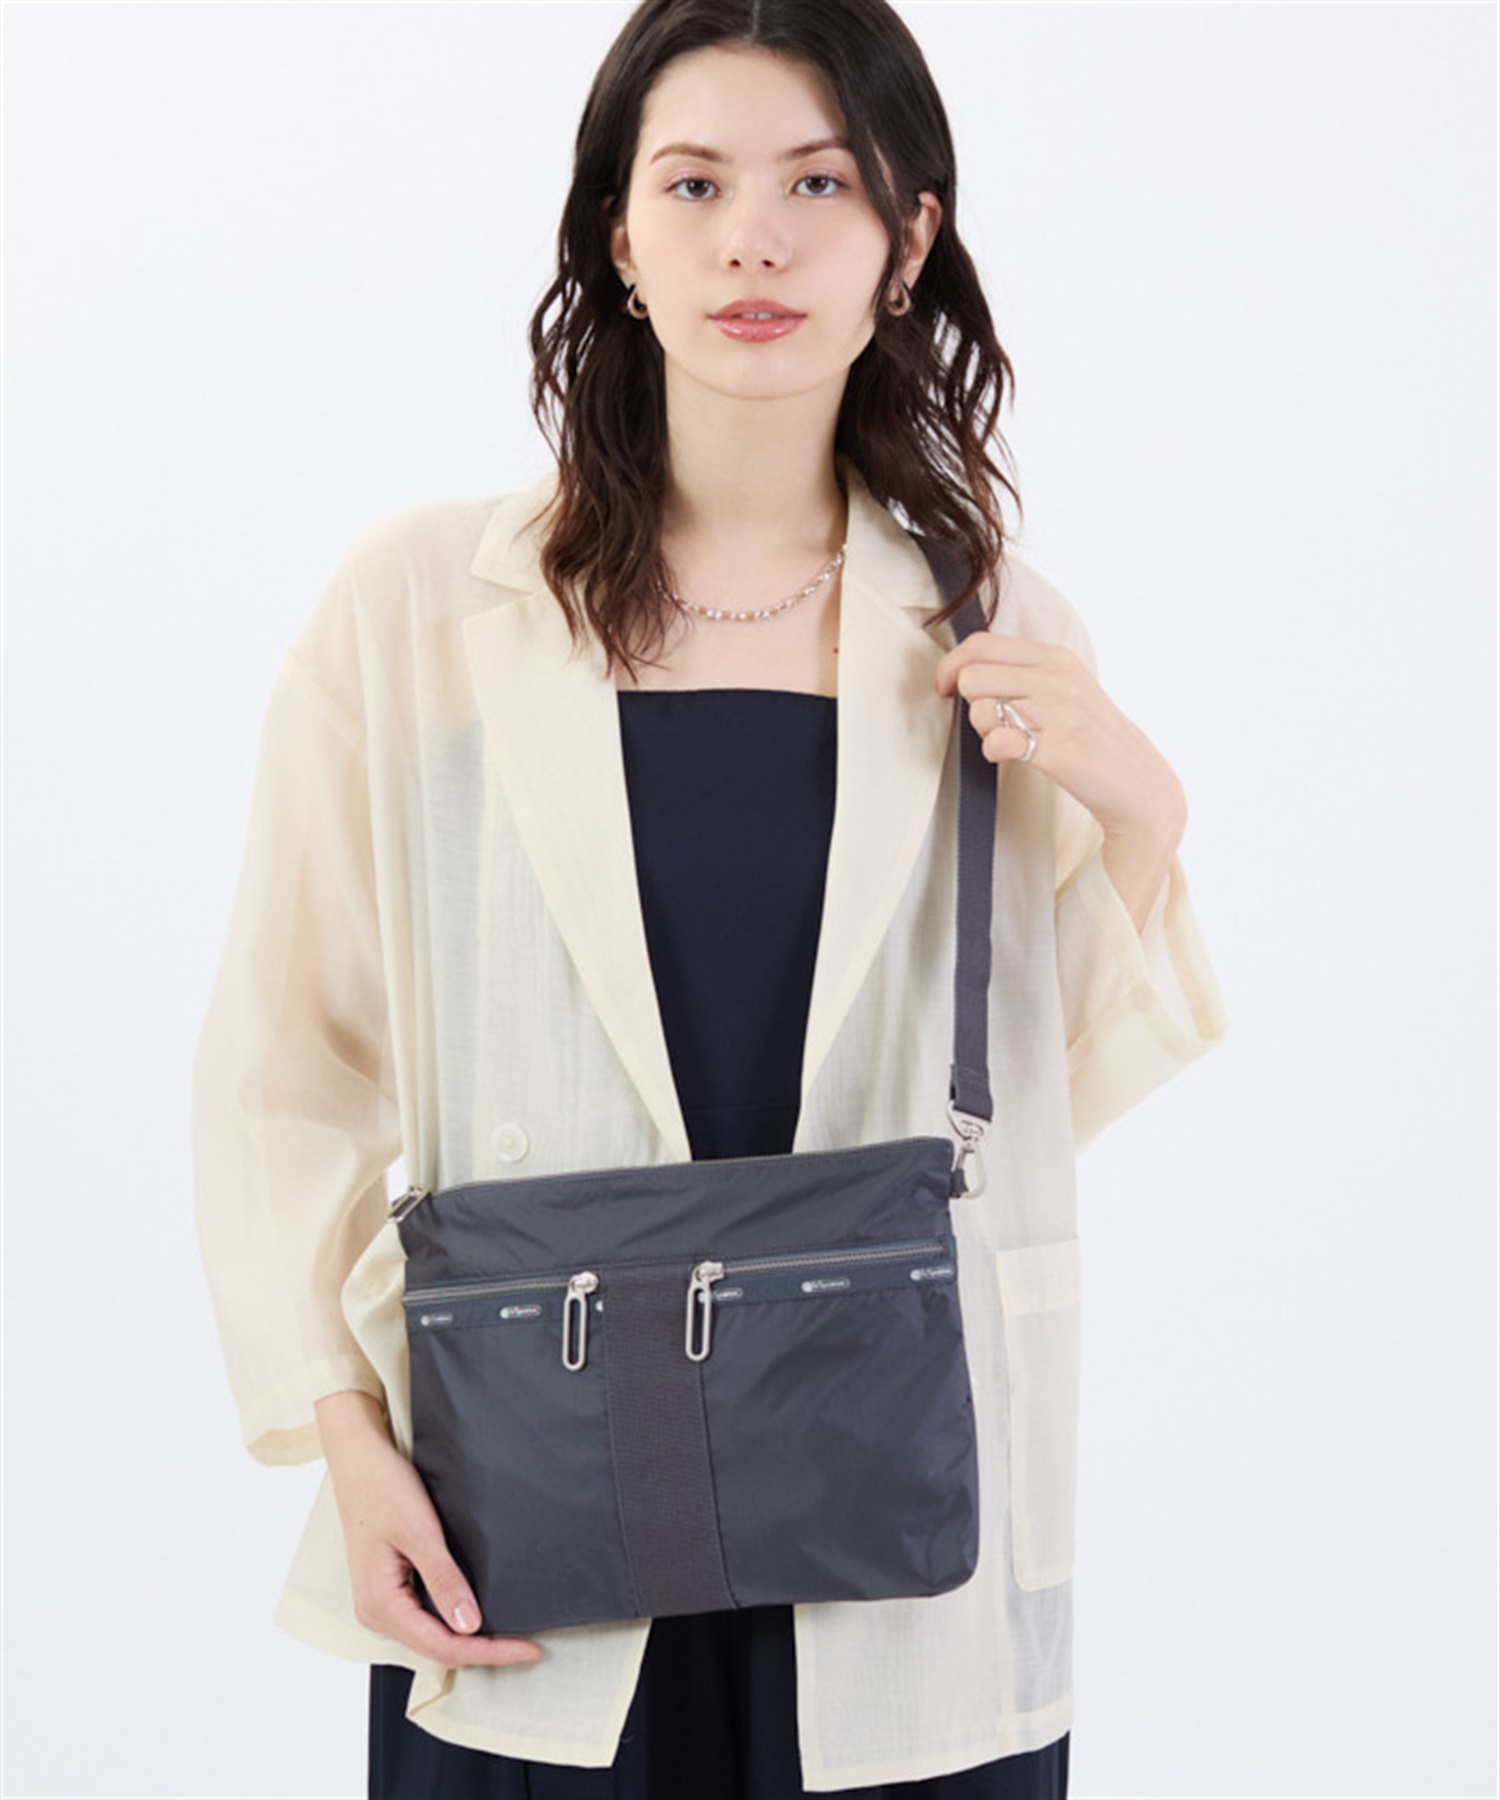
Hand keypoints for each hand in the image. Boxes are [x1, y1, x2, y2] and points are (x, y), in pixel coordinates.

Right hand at [315, 1391, 541, 1668]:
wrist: (359, 1459)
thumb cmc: (382, 1488)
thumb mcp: (419, 1532)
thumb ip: (444, 1580)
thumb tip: (469, 1625)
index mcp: (380, 1604)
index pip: (442, 1645)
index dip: (488, 1651)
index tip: (526, 1649)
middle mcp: (376, 1612)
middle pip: (437, 1648)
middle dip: (482, 1651)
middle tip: (526, 1647)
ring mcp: (381, 1602)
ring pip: (431, 1637)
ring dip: (469, 1640)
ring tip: (509, 1636)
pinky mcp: (389, 1589)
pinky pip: (424, 1619)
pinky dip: (453, 1622)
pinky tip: (477, 1614)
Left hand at [934, 632, 1187, 930]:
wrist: (1137, 784)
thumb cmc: (1092, 738)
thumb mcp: (1067, 688)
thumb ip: (1024, 672)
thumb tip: (966, 666)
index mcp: (1057, 657)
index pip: (981, 644)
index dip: (951, 665)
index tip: (944, 687)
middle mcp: (1058, 678)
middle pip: (972, 675)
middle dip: (968, 702)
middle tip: (991, 722)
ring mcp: (1060, 712)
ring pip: (979, 708)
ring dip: (984, 729)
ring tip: (1014, 739)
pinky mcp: (1057, 750)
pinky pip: (995, 742)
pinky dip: (995, 751)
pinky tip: (1016, 755)